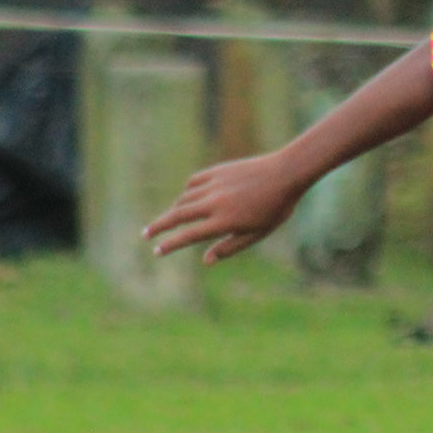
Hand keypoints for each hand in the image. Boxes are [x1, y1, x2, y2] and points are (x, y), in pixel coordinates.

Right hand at [144, 151, 309, 263]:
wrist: (286, 173)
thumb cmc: (276, 208)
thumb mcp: (257, 233)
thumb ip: (230, 247)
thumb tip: (205, 261)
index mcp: (225, 221)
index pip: (189, 236)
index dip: (170, 245)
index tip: (157, 251)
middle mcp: (215, 202)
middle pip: (177, 215)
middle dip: (158, 226)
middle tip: (145, 235)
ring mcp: (215, 184)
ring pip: (184, 199)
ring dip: (173, 210)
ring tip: (169, 220)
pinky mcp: (217, 171)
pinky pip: (194, 183)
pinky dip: (187, 192)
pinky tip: (187, 198)